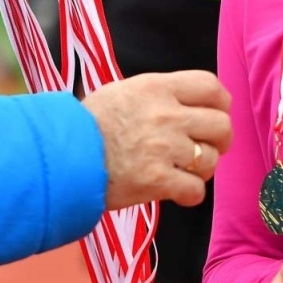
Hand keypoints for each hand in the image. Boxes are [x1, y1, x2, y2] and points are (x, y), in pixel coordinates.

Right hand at [82, 71, 231, 209]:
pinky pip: (195, 190)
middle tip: (206, 149)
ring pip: (210, 160)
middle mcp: (166, 114)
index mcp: (156, 87)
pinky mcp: (157, 180)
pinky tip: (176, 192)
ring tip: (183, 172)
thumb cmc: (87, 125)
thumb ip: (157, 94)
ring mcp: (163, 148)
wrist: (61, 156)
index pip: (210, 87)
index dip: (221, 103)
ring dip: (202, 170)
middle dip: (220, 140)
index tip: (217, 114)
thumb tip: (188, 104)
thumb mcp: (122, 92)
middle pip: (221, 125)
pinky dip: (189, 194)